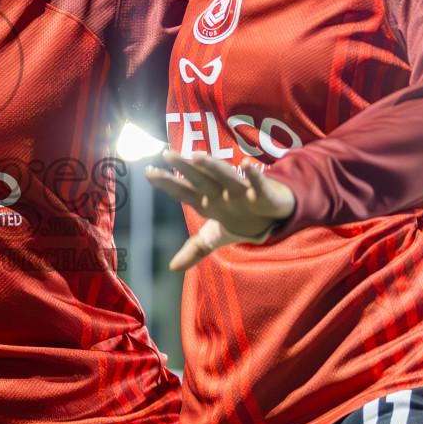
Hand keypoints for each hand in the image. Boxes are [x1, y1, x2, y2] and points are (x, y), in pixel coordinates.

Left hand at [146, 150, 295, 269]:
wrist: (273, 215)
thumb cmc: (241, 218)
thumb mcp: (215, 236)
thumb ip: (195, 249)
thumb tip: (172, 268)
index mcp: (207, 201)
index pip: (184, 191)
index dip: (167, 184)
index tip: (149, 173)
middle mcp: (221, 192)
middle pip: (200, 179)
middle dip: (184, 168)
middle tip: (167, 155)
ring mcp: (241, 191)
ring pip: (225, 176)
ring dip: (213, 167)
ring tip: (197, 156)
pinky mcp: (263, 194)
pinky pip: (258, 184)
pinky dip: (254, 176)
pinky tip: (247, 165)